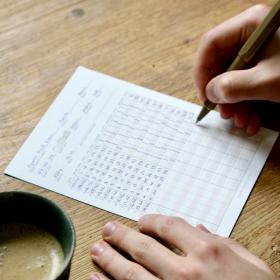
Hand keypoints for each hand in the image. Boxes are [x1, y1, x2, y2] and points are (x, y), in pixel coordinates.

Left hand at [89, 214, 277, 279]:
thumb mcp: (252, 264)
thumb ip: (225, 242)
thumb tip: (199, 229)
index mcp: (208, 252)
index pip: (170, 226)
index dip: (152, 220)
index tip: (142, 220)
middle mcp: (186, 272)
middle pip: (144, 247)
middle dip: (123, 236)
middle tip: (108, 230)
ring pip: (131, 273)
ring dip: (110, 260)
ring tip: (97, 249)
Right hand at [193, 5, 279, 134]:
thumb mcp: (269, 81)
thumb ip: (234, 87)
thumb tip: (209, 93)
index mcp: (251, 25)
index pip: (210, 44)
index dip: (202, 71)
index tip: (204, 96)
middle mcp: (253, 35)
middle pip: (221, 63)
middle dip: (222, 94)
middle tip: (225, 114)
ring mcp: (262, 51)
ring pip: (233, 77)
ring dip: (235, 104)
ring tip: (242, 122)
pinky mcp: (268, 65)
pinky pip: (248, 83)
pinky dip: (248, 103)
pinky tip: (253, 120)